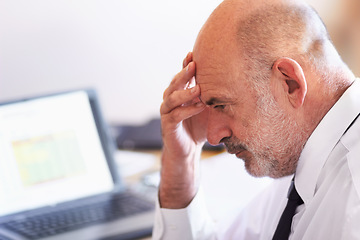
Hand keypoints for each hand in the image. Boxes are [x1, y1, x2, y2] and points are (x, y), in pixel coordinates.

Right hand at [159, 52, 207, 207]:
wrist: (188, 151)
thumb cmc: (198, 127)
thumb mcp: (207, 109)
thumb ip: (212, 96)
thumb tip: (235, 81)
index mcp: (180, 93)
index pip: (183, 76)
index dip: (187, 64)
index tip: (196, 54)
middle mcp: (171, 99)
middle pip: (175, 82)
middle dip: (184, 73)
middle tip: (194, 64)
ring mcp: (167, 112)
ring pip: (171, 97)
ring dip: (185, 91)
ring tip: (198, 88)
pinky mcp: (168, 124)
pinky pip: (176, 115)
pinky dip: (187, 110)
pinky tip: (198, 106)